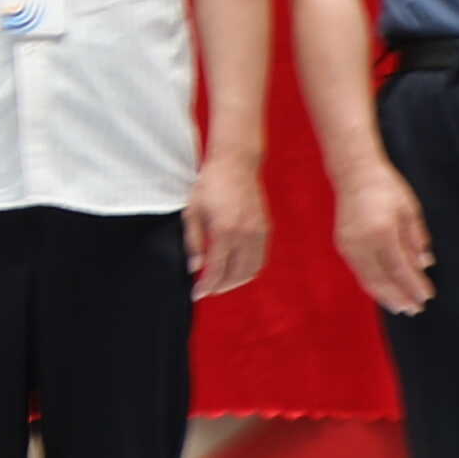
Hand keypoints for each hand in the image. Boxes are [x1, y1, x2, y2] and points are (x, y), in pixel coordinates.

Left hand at [185, 154, 272, 301]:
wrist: (236, 163)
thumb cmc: (210, 184)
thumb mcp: (192, 211)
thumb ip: (193, 242)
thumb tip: (194, 266)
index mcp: (225, 230)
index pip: (217, 269)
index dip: (207, 285)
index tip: (197, 293)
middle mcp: (246, 234)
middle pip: (237, 274)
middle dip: (222, 286)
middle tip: (208, 289)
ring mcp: (259, 231)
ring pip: (252, 269)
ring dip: (237, 280)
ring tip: (221, 282)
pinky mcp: (266, 228)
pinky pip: (260, 257)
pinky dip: (249, 268)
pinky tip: (236, 267)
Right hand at [334, 160, 435, 313]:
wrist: (354, 174)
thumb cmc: (387, 188)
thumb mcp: (410, 210)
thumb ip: (416, 239)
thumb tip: (425, 265)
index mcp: (382, 231)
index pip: (400, 267)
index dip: (414, 285)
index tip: (427, 297)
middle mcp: (362, 242)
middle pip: (382, 279)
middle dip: (400, 296)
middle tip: (415, 310)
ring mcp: (349, 245)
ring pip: (368, 279)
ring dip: (385, 296)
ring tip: (401, 307)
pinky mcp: (343, 246)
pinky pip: (360, 272)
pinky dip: (373, 285)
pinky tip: (384, 291)